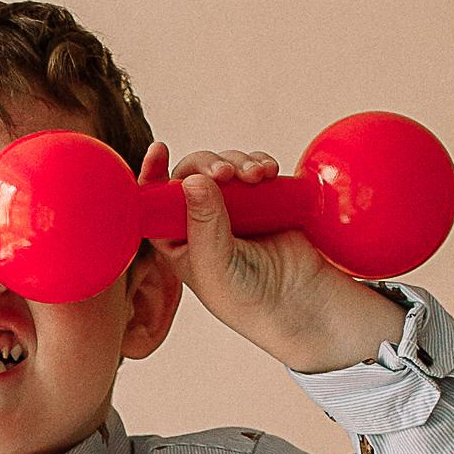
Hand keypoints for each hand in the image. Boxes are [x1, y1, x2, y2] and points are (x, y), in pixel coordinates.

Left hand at [146, 142, 405, 375]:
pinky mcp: (263, 200)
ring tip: (257, 176)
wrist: (301, 302)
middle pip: (191, 175)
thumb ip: (204, 223)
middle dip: (206, 165)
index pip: (155, 201)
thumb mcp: (216, 264)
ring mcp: (232, 209)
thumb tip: (194, 180)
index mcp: (177, 240)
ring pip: (224, 167)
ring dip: (238, 162)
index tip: (159, 150)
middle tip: (225, 173)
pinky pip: (254, 169)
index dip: (153, 174)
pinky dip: (259, 163)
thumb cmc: (249, 299)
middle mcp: (201, 221)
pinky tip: (269, 172)